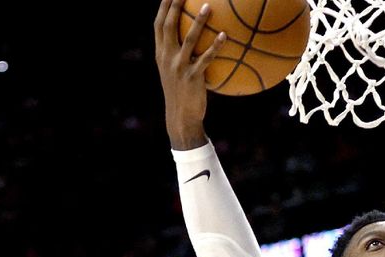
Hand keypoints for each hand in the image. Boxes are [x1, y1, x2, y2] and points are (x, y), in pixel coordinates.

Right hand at [153, 0, 225, 148]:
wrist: (181, 117)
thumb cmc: (182, 93)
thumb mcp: (176, 72)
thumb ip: (180, 55)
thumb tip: (197, 40)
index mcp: (161, 53)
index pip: (159, 24)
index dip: (164, 6)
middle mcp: (167, 57)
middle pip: (169, 25)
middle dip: (175, 5)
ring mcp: (179, 67)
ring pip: (188, 39)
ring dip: (199, 22)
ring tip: (208, 6)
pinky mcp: (192, 77)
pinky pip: (205, 59)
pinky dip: (215, 47)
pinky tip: (225, 36)